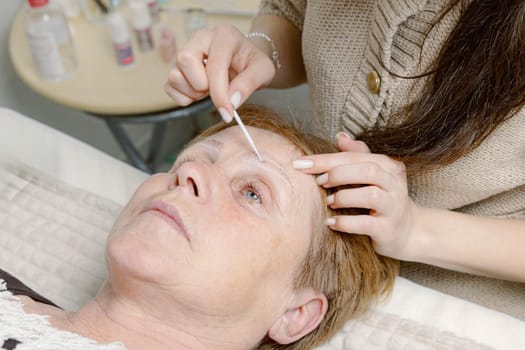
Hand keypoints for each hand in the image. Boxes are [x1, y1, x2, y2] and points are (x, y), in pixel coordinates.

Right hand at [164, 24, 275, 121]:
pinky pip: (169, 86)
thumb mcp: (263, 71)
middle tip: (216, 90)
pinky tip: (198, 94)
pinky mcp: (177, 68)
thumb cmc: (253, 64)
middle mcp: (201, 39)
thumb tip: (232, 101)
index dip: (219, 92)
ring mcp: (186, 52)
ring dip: (192, 92)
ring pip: (174, 74)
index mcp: (224, 35)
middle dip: (201, 85)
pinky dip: (182, 97)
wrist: (245, 62)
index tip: (227, 112)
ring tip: (208, 90)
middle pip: (185, 59)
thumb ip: (250, 83)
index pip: (215, 63)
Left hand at [293, 133, 417, 259]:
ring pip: (370, 196)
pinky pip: (366, 224)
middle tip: (318, 182)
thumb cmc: (382, 198)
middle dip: (338, 174)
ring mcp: (394, 207)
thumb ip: (356, 155)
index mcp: (388, 166)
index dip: (327, 159)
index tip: (301, 163)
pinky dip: (346, 222)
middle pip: (367, 170)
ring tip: (328, 201)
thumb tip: (340, 136)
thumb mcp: (373, 174)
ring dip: (343, 197)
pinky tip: (331, 223)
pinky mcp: (388, 230)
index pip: (355, 157)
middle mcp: (394, 184)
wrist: (407, 231)